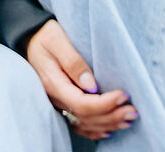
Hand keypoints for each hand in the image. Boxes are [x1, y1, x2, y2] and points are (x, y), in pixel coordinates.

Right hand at [24, 19, 135, 139]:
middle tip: (133, 111)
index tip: (123, 95)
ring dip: (107, 124)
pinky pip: (77, 123)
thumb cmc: (45, 35)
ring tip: (128, 120)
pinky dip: (93, 130)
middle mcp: (54, 97)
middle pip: (85, 116)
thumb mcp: (57, 39)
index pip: (81, 103)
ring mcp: (56, 102)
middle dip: (111, 116)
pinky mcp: (61, 102)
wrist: (30, 37)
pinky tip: (107, 130)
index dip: (105, 104)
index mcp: (53, 82)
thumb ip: (73, 61)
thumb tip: (91, 84)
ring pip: (83, 122)